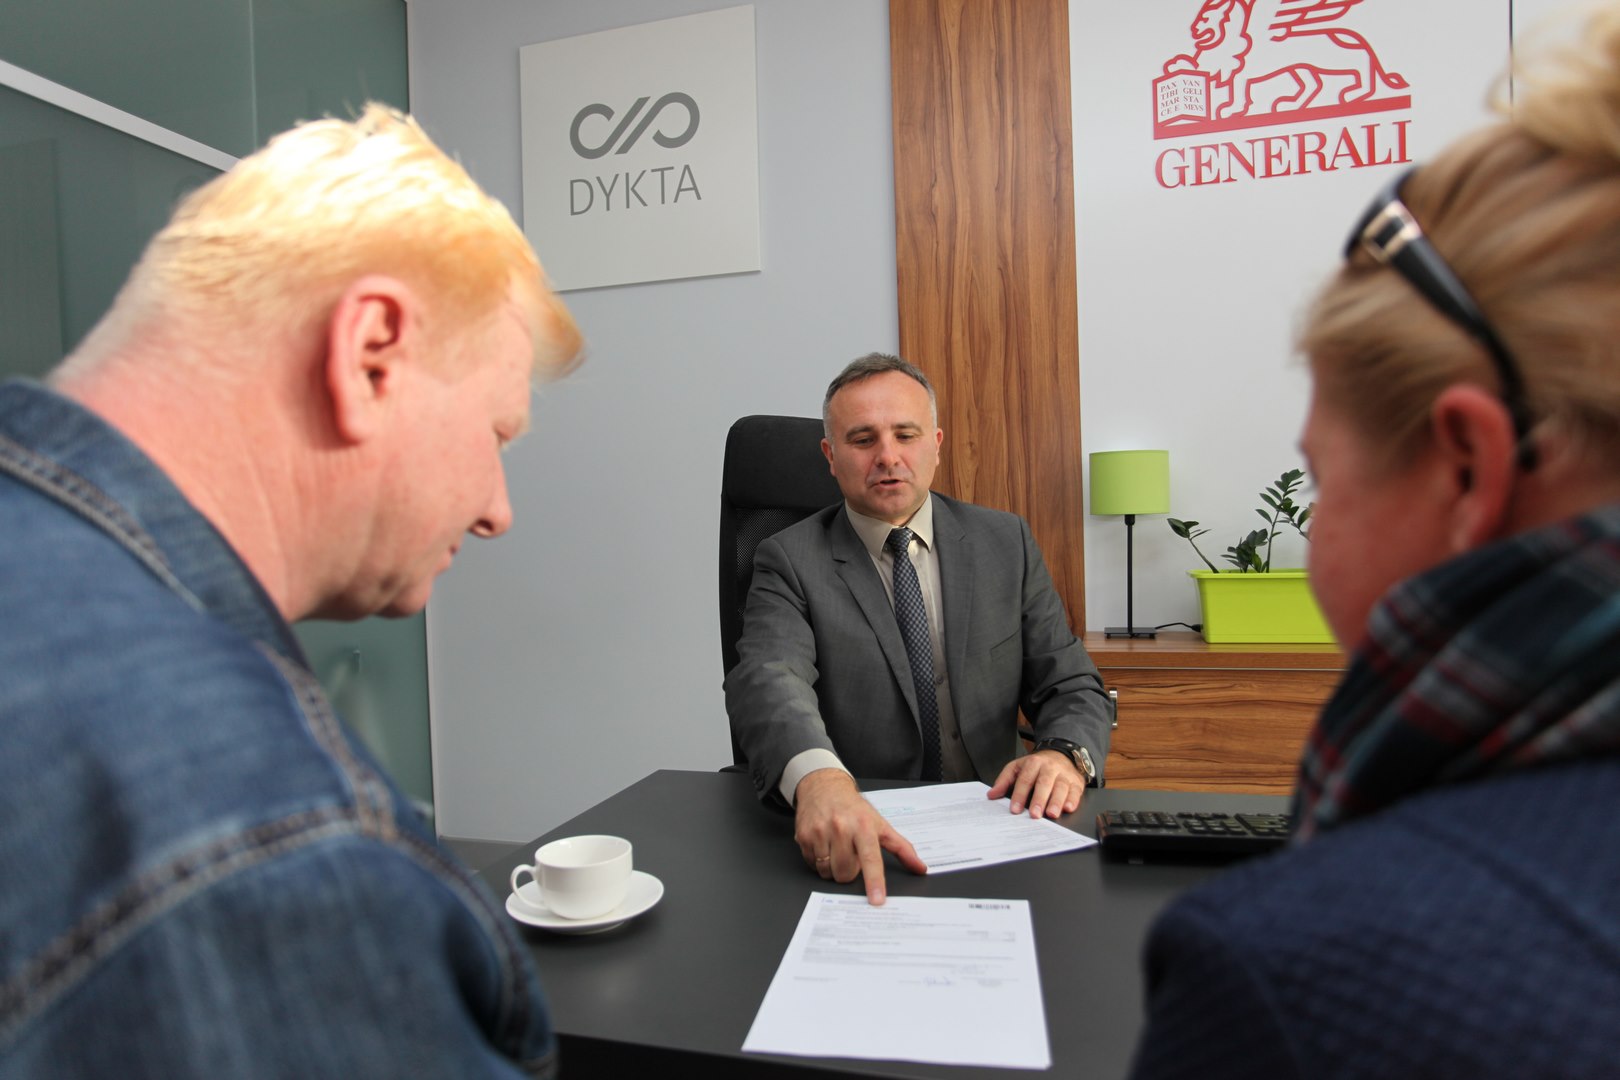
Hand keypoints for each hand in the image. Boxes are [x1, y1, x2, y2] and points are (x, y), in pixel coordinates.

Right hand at [793, 769, 926, 904]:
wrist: (824, 787)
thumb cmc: (854, 808)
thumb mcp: (880, 825)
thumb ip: (902, 848)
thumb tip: (920, 867)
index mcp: (864, 826)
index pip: (871, 859)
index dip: (874, 882)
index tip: (877, 900)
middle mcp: (841, 828)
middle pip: (846, 873)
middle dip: (850, 870)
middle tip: (851, 853)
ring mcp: (820, 832)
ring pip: (827, 872)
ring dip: (833, 867)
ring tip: (836, 848)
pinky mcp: (803, 836)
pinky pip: (812, 865)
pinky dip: (819, 861)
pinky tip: (823, 844)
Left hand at [987, 750, 1086, 819]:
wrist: (1062, 754)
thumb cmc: (1037, 765)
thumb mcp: (1018, 767)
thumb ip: (1004, 780)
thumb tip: (992, 795)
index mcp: (1033, 763)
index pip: (1025, 779)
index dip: (1019, 795)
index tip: (1015, 809)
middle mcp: (1050, 768)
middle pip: (1044, 783)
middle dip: (1039, 800)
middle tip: (1034, 814)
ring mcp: (1064, 774)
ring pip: (1061, 787)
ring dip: (1056, 802)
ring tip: (1051, 814)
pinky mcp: (1076, 782)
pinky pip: (1076, 791)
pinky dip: (1073, 800)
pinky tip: (1068, 808)